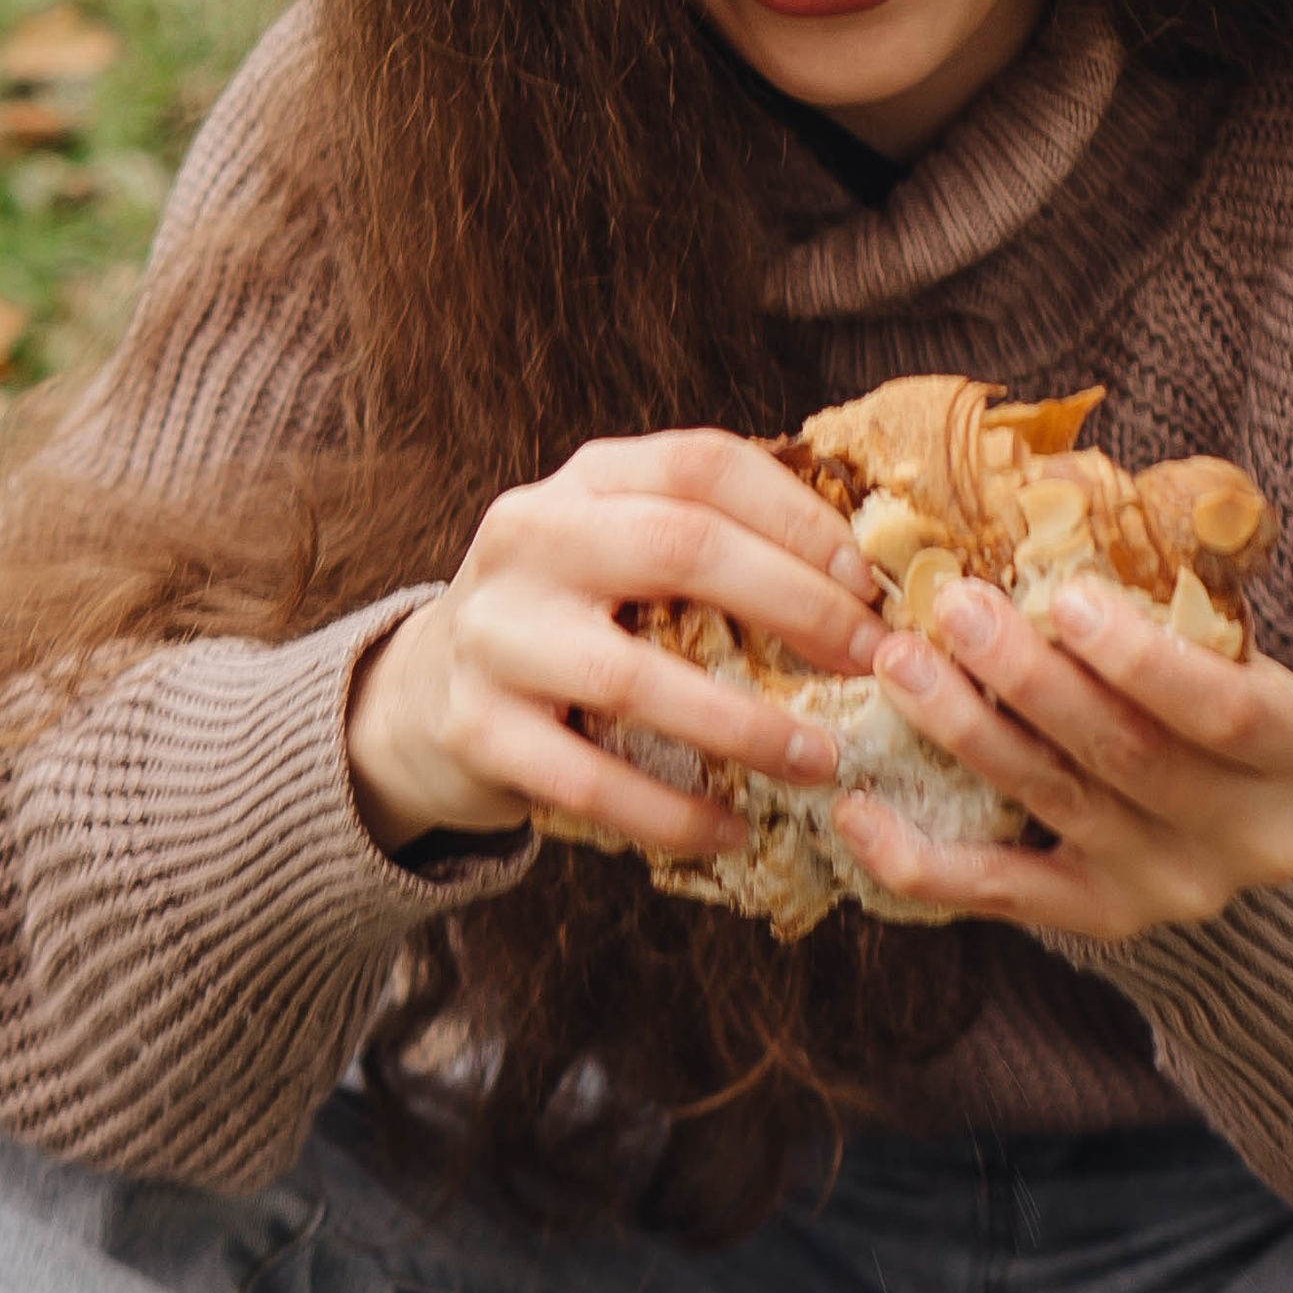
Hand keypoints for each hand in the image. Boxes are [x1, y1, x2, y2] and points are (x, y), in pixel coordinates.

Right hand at [346, 430, 892, 859]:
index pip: (701, 464)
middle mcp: (528, 538)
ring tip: (821, 760)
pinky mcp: (476, 730)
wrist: (420, 700)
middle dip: (796, 605)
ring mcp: (494, 635)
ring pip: (633, 676)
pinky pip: (590, 780)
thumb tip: (865, 578)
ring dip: (744, 725)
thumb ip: (708, 542)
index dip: (799, 518)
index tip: (869, 583)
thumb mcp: (616, 552)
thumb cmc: (564, 622)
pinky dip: (672, 812)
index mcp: (581, 482)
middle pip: (679, 548)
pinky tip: (731, 829)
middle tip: (873, 662)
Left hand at [832, 573, 1292, 939]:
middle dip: (1028, 678)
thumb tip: (1043, 486)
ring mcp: (1168, 887)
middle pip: (1123, 754)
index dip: (1144, 660)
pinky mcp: (1097, 920)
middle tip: (950, 607)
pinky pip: (998, 893)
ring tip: (898, 664)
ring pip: (1051, 803)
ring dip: (965, 731)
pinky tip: (856, 809)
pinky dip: (919, 858)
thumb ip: (1167, 592)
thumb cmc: (1224, 699)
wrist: (1253, 827)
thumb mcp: (1235, 646)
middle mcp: (1243, 835)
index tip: (1071, 598)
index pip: (1225, 711)